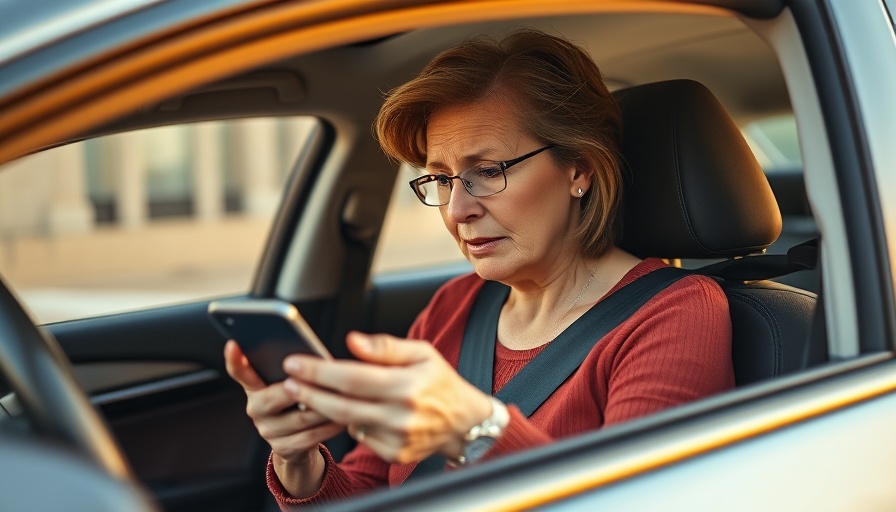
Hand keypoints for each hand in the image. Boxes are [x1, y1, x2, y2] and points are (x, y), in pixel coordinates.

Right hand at [224, 340, 343, 496]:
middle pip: (275, 397)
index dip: (235, 359)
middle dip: (300, 390)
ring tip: (343, 398)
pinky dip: (329, 427)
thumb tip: (315, 360)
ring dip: (324, 409)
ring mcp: (267, 430)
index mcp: (255, 386)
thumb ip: (294, 372)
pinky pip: (309, 437)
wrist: (297, 441)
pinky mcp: (282, 448)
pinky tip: (343, 419)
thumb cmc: (298, 401)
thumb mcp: (292, 383)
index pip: (240, 371)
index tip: (233, 344)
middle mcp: (256, 408)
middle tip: (319, 382)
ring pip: (299, 418)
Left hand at [280, 332, 493, 463]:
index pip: (352, 377)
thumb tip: (351, 341)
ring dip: (323, 408)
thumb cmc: (439, 381)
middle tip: (288, 380)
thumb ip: (385, 347)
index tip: (294, 362)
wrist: (464, 421)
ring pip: (348, 423)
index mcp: (408, 385)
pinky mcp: (395, 454)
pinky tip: (346, 410)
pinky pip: (360, 437)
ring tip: (306, 392)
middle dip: (310, 392)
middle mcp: (402, 415)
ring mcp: (398, 438)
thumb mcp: (421, 353)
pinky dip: (350, 423)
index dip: (319, 370)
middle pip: (342, 405)